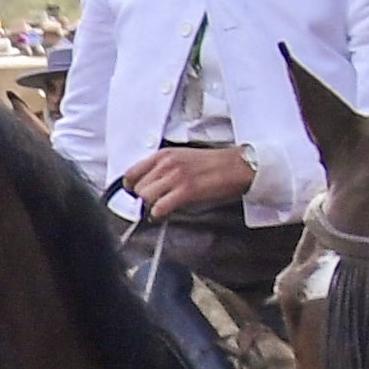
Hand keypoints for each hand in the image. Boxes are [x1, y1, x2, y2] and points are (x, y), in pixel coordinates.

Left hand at [118, 144, 253, 214]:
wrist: (238, 166)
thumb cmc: (213, 164)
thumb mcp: (182, 158)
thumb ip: (163, 169)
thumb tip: (147, 185)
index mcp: (164, 155)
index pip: (131, 173)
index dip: (131, 187)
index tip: (136, 194)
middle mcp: (166, 164)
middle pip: (137, 188)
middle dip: (143, 198)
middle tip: (153, 203)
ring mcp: (176, 177)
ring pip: (145, 198)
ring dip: (150, 206)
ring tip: (160, 208)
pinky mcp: (186, 190)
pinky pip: (159, 207)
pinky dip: (158, 214)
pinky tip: (164, 214)